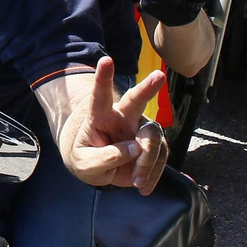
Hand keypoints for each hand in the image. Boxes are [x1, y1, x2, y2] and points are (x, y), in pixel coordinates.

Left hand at [64, 58, 169, 193]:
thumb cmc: (86, 160)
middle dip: (147, 88)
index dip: (103, 78)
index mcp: (99, 117)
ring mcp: (140, 129)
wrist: (100, 171)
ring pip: (151, 139)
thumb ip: (105, 157)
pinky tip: (143, 186)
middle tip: (158, 76)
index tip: (105, 60)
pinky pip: (161, 156)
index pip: (100, 95)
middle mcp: (122, 117)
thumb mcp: (85, 165)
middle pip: (135, 100)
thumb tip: (135, 149)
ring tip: (137, 182)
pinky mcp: (153, 144)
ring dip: (147, 163)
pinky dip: (152, 174)